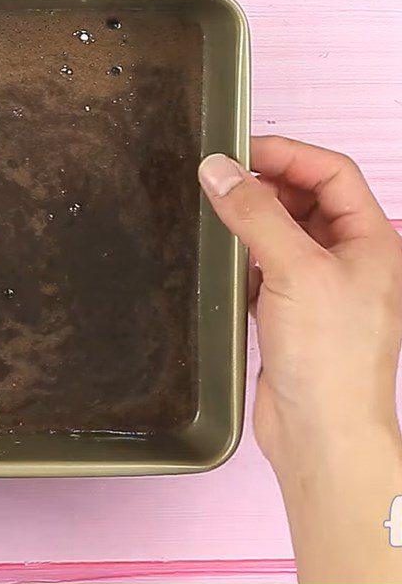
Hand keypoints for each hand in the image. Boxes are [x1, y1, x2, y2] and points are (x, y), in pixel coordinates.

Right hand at [199, 136, 401, 583]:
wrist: (321, 434)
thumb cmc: (327, 353)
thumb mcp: (295, 270)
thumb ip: (255, 213)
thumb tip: (216, 168)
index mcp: (370, 239)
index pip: (331, 172)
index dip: (286, 153)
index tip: (236, 149)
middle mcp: (349, 256)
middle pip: (306, 197)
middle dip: (265, 182)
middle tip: (216, 177)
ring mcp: (320, 284)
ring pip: (283, 229)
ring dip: (251, 216)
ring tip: (212, 208)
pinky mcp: (291, 309)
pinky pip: (266, 262)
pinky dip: (243, 252)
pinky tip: (220, 253)